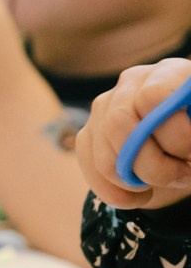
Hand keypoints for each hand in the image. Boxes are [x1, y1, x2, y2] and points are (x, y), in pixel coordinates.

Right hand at [84, 58, 190, 210]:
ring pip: (106, 156)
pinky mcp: (88, 134)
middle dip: (153, 163)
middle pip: (119, 124)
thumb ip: (190, 137)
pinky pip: (93, 171)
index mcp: (169, 73)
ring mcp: (105, 108)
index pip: (152, 96)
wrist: (185, 150)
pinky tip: (140, 194)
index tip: (190, 154)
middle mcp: (132, 83)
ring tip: (164, 183)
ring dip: (138, 181)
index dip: (173, 132)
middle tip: (181, 175)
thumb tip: (184, 148)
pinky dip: (118, 193)